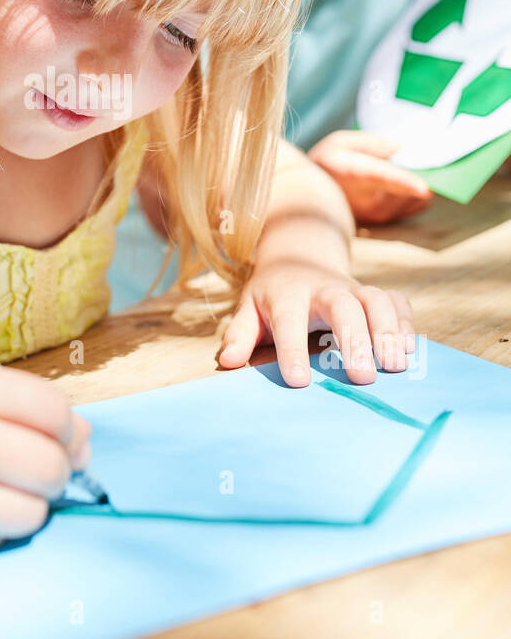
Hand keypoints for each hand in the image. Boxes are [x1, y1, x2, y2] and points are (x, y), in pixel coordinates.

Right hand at [0, 364, 91, 560]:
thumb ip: (22, 408)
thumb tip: (85, 441)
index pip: (51, 408)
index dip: (69, 429)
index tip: (63, 438)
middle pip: (50, 463)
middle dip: (58, 470)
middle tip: (39, 470)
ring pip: (35, 508)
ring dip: (31, 503)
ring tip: (4, 490)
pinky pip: (4, 534)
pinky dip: (2, 524)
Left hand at [215, 257, 415, 387]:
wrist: (299, 256)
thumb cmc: (272, 296)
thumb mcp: (249, 309)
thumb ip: (240, 334)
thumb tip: (228, 361)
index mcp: (287, 294)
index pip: (289, 319)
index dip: (292, 349)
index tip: (298, 382)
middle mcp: (324, 288)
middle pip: (343, 306)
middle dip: (355, 339)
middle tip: (363, 378)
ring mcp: (353, 288)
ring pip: (376, 300)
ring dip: (388, 331)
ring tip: (395, 366)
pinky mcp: (375, 293)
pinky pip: (396, 301)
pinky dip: (406, 323)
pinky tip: (410, 351)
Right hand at [307, 130, 432, 224]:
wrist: (310, 196)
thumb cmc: (327, 163)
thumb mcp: (341, 142)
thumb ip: (370, 143)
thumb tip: (399, 148)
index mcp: (353, 173)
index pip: (382, 178)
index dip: (404, 183)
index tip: (424, 188)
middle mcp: (365, 198)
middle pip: (407, 190)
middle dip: (426, 177)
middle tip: (438, 163)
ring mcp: (375, 213)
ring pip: (414, 199)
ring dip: (421, 185)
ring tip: (418, 170)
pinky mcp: (383, 220)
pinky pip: (413, 206)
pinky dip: (418, 194)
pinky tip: (412, 183)